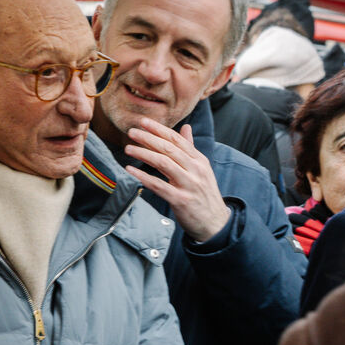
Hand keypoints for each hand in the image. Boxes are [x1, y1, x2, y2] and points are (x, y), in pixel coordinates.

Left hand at [123, 117, 230, 241]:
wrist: (215, 223)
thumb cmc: (204, 194)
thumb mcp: (201, 169)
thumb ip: (190, 148)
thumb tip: (186, 127)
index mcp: (199, 160)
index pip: (177, 139)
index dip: (159, 129)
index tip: (143, 121)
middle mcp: (195, 169)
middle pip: (169, 148)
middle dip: (148, 138)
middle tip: (131, 131)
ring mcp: (189, 184)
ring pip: (164, 163)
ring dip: (144, 154)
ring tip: (128, 149)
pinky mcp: (181, 200)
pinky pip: (159, 185)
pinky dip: (143, 177)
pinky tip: (131, 170)